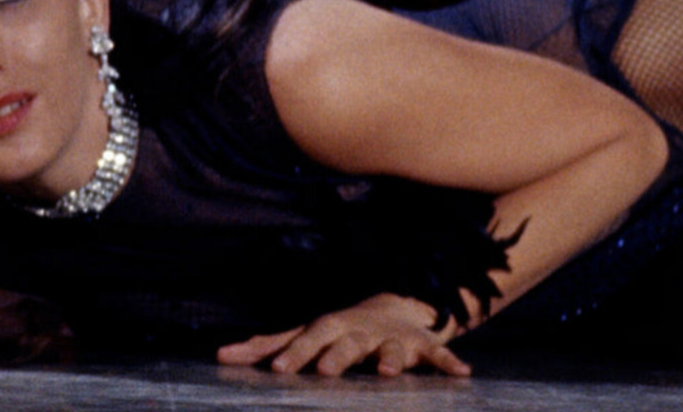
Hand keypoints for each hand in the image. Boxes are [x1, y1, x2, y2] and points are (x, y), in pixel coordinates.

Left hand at [216, 293, 470, 376]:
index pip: (307, 339)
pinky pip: (438, 354)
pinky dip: (450, 363)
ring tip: (391, 373)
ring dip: (392, 359)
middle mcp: (359, 330)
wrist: (394, 308)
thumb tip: (219, 354)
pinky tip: (463, 375)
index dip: (294, 353)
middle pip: (346, 343)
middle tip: (325, 371)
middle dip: (336, 356)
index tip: (278, 370)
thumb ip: (266, 345)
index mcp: (329, 328)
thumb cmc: (338, 329)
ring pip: (392, 349)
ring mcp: (392, 338)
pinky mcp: (422, 345)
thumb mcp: (304, 334)